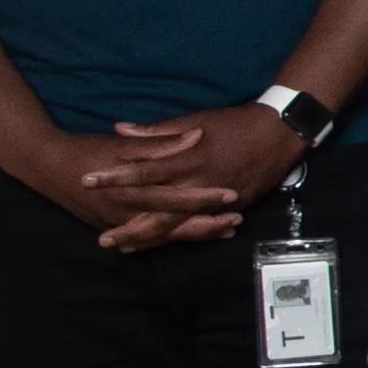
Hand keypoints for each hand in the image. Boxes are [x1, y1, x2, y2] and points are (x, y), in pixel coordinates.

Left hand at [69, 102, 294, 249]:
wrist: (280, 133)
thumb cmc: (234, 123)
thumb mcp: (195, 120)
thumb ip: (157, 131)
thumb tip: (121, 129)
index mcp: (188, 159)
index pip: (143, 172)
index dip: (114, 178)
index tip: (87, 182)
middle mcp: (199, 184)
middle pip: (158, 213)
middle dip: (130, 228)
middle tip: (103, 240)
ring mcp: (215, 200)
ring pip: (178, 226)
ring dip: (151, 239)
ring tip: (126, 248)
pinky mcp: (230, 207)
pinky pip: (201, 226)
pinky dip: (180, 236)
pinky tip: (162, 243)